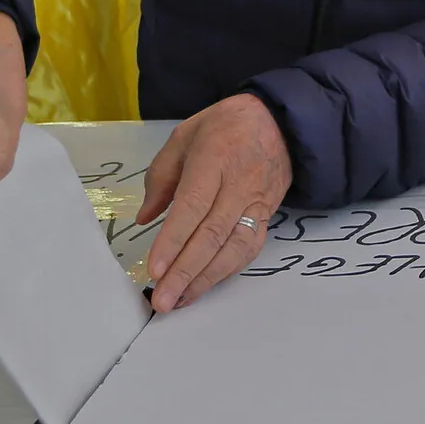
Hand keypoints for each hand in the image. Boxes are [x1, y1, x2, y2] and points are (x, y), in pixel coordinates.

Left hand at [137, 93, 292, 312]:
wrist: (279, 121)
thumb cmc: (224, 126)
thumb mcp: (184, 136)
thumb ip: (161, 177)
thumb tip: (145, 219)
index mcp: (215, 158)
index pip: (193, 205)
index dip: (173, 240)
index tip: (154, 269)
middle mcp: (239, 184)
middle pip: (213, 234)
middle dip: (185, 271)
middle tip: (162, 301)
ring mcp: (258, 203)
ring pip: (234, 248)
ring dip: (205, 279)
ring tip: (179, 301)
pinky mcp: (269, 216)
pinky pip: (249, 249)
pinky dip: (226, 271)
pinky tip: (204, 285)